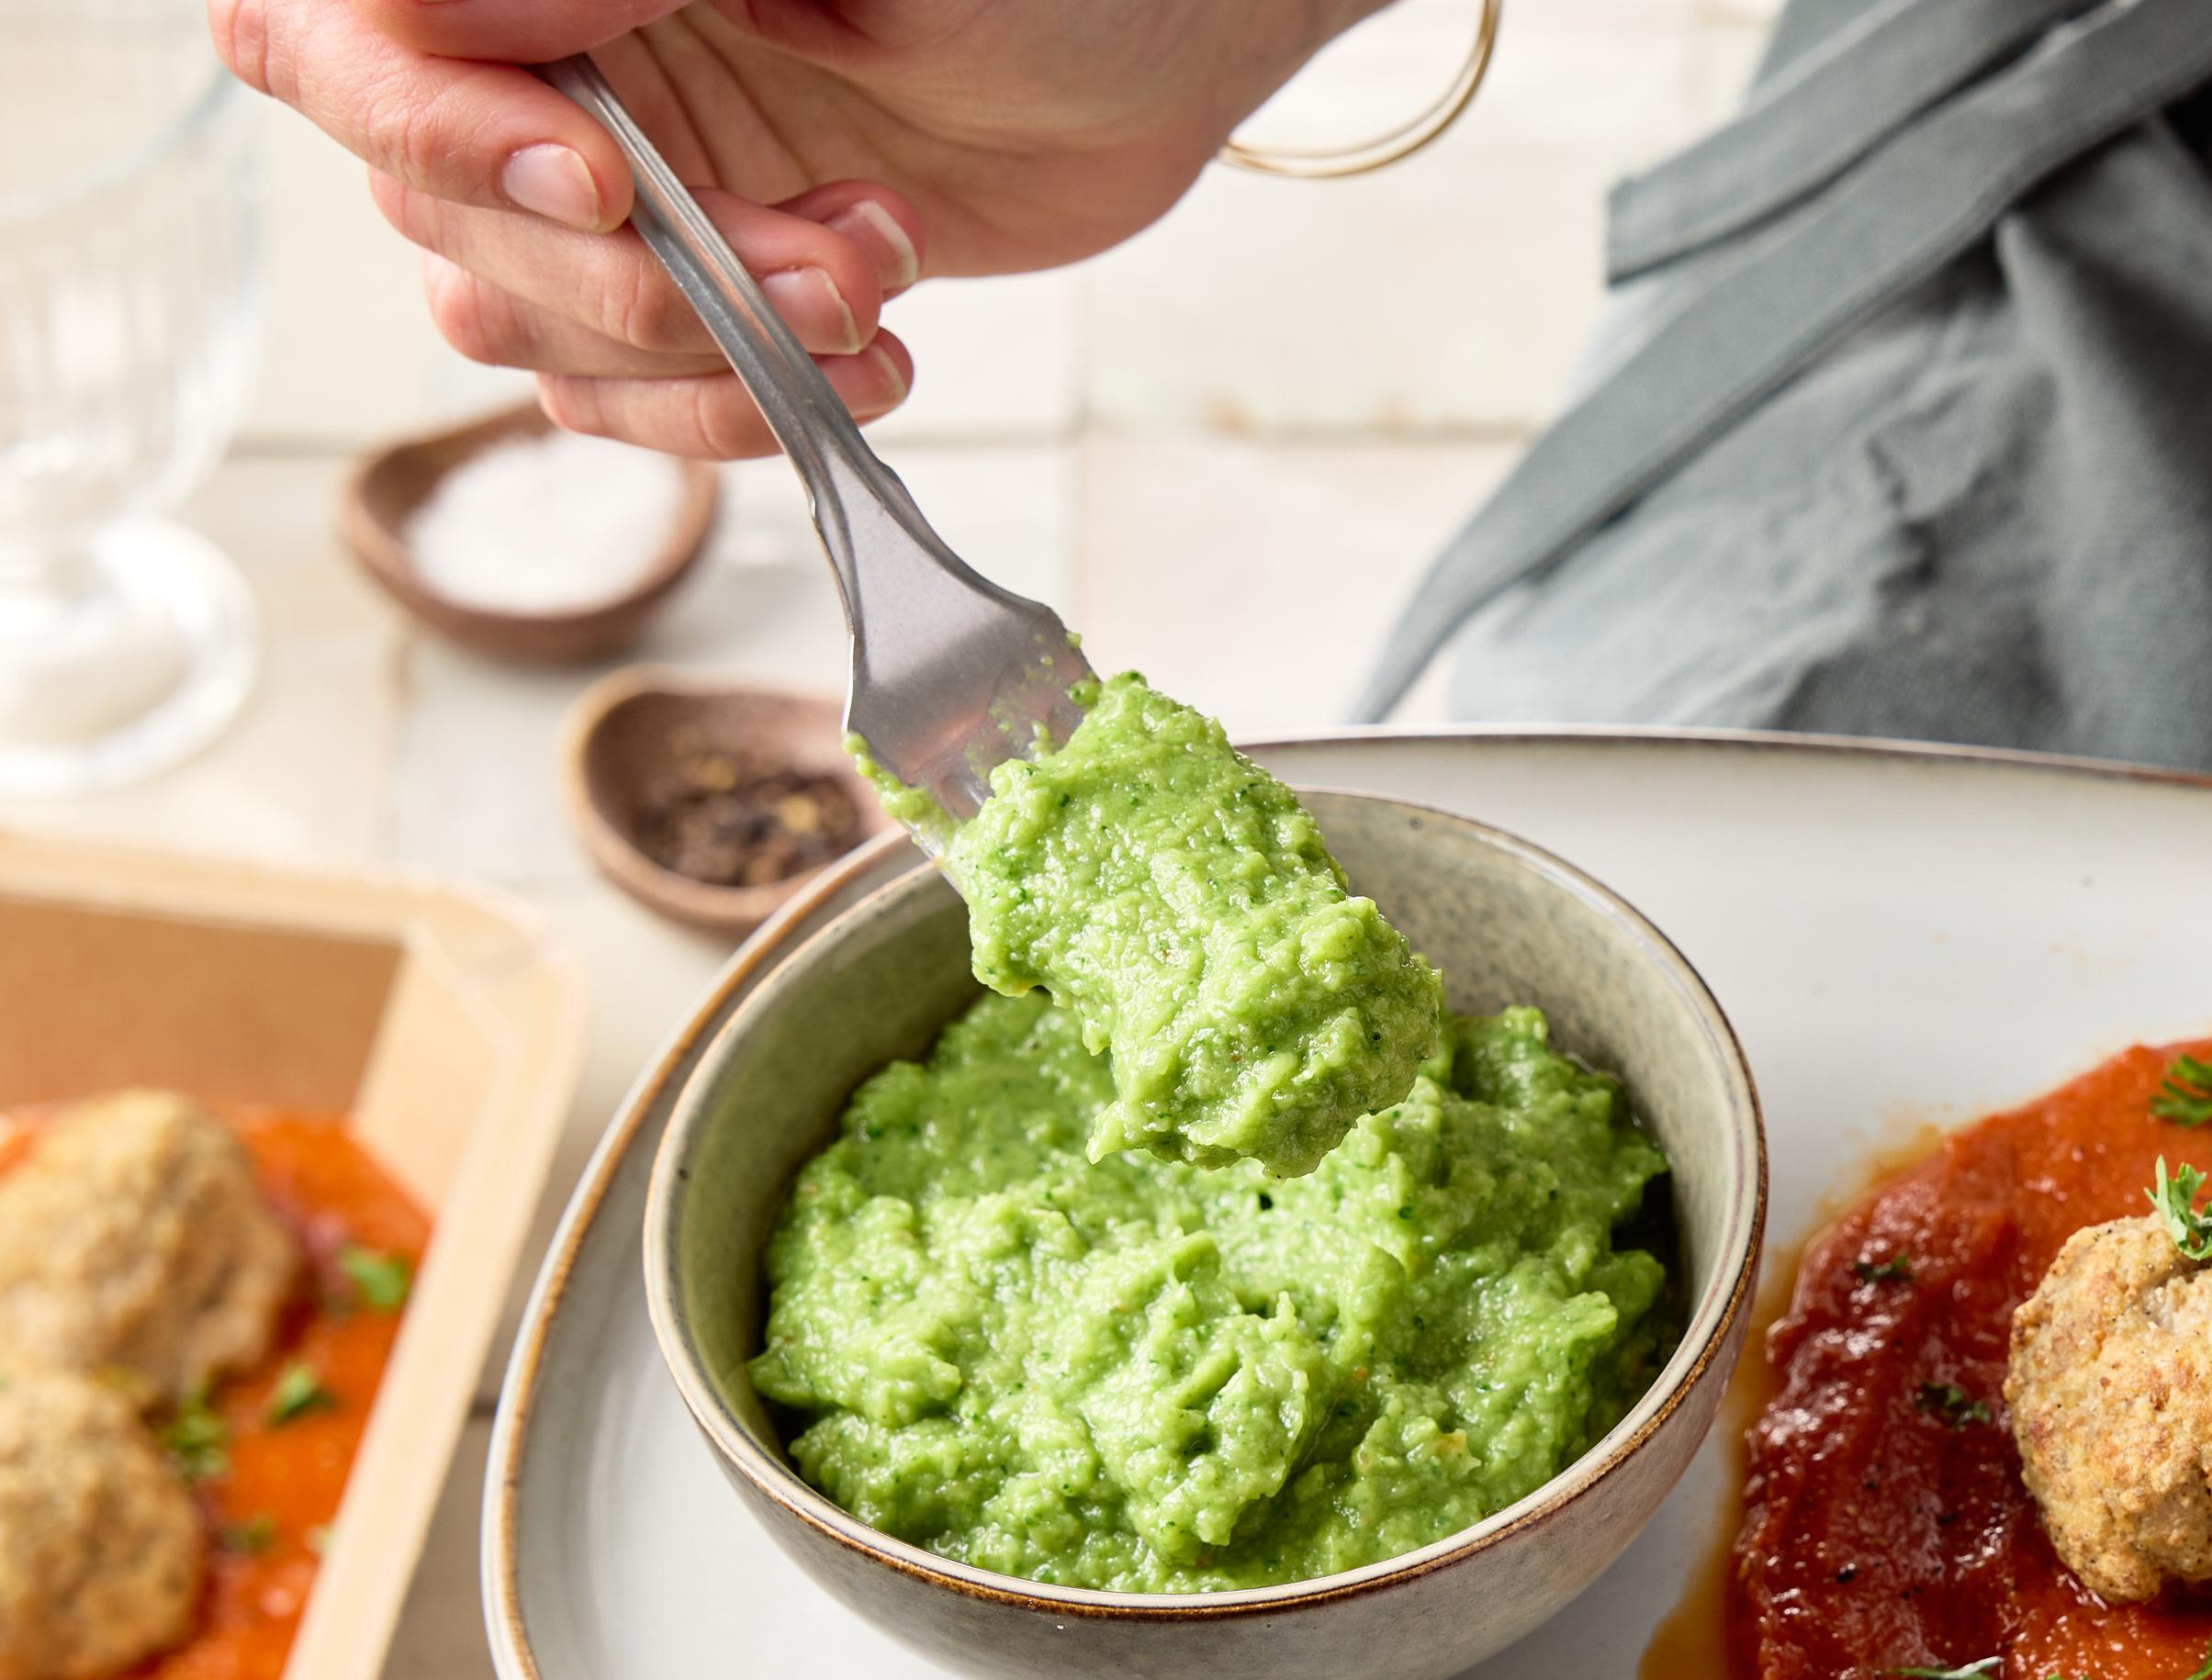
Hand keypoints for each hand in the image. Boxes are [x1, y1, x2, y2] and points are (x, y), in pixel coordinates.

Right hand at [214, 0, 1378, 455]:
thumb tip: (417, 12)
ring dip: (707, 357)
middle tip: (829, 264)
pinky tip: (871, 357)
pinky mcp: (703, 279)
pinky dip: (744, 412)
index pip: (342, 46)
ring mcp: (614, 173)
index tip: (603, 187)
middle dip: (645, 282)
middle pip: (442, 221)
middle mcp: (540, 56)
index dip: (441, 140)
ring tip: (872, 287)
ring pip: (527, 330)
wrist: (1173, 38)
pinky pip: (626, 399)